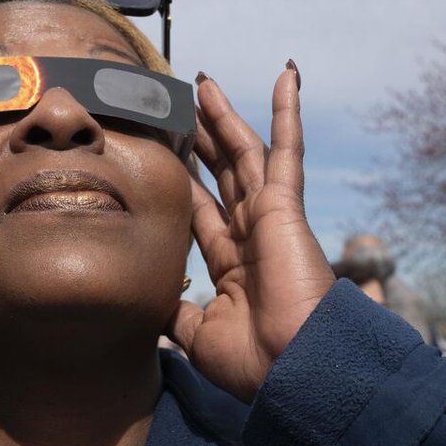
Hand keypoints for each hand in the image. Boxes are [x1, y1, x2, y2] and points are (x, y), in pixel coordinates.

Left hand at [167, 64, 333, 401]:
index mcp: (230, 265)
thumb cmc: (252, 363)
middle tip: (180, 106)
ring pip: (244, 153)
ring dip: (226, 117)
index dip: (185, 181)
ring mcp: (269, 218)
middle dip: (202, 141)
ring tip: (204, 84)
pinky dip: (286, 111)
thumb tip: (153, 298)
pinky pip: (285, 150)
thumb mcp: (197, 335)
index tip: (166, 156)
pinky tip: (286, 74)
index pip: (202, 210)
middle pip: (220, 174)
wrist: (292, 370)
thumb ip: (176, 310)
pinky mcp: (285, 206)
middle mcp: (249, 235)